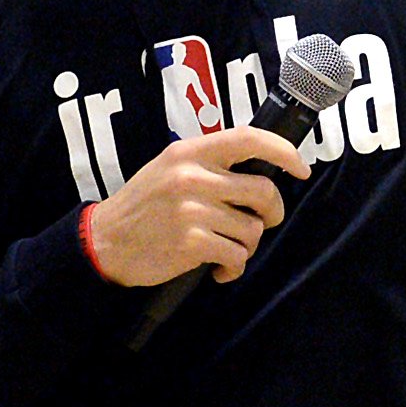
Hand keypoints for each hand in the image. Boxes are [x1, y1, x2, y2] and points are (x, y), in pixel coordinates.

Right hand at [88, 125, 310, 287]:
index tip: (301, 169)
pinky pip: (237, 255)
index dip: (284, 151)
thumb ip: (208, 164)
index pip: (248, 139)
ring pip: (253, 229)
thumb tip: (260, 171)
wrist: (104, 241)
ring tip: (226, 248)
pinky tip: (217, 267)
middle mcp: (192, 176)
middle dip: (271, 213)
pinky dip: (233, 267)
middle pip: (263, 190)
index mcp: (189, 152)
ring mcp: (192, 210)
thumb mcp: (168, 168)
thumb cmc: (143, 206)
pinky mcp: (191, 242)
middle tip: (259, 222)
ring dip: (247, 245)